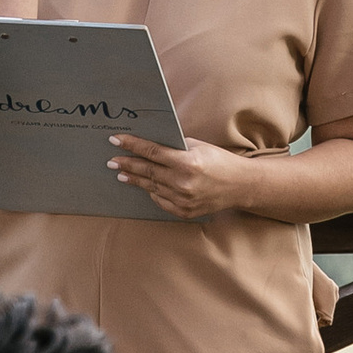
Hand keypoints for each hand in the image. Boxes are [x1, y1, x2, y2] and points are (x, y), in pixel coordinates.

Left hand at [108, 134, 253, 219]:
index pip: (152, 152)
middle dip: (127, 164)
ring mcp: (183, 199)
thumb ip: (174, 146)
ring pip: (151, 187)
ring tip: (121, 173)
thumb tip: (149, 145)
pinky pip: (160, 200)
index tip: (116, 140)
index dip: (132, 145)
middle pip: (147, 171)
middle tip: (112, 161)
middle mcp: (183, 182)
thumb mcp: (198, 146)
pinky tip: (144, 185)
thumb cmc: (219, 161)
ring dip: (135, 179)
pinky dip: (152, 192)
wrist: (240, 185)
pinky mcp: (184, 211)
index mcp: (187, 162)